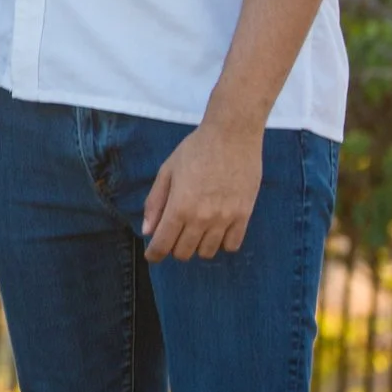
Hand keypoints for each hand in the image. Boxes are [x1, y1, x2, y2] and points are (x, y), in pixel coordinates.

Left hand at [142, 117, 264, 262]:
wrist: (231, 136)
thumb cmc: (195, 149)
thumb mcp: (167, 171)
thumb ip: (156, 202)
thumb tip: (147, 230)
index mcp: (179, 207)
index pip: (163, 245)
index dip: (154, 254)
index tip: (152, 255)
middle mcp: (202, 218)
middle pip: (184, 253)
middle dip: (174, 248)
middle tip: (174, 236)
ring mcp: (225, 218)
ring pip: (208, 252)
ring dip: (197, 246)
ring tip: (196, 231)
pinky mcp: (244, 215)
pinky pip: (232, 245)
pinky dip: (222, 243)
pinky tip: (216, 231)